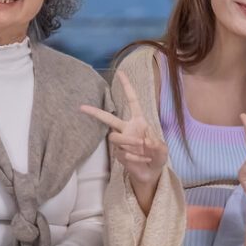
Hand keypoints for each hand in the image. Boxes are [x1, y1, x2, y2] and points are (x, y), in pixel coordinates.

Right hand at [81, 72, 167, 200]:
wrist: (151, 172)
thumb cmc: (157, 156)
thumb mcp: (163, 150)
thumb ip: (157, 145)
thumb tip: (146, 142)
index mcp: (139, 121)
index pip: (132, 101)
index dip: (127, 87)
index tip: (120, 73)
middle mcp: (127, 128)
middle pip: (108, 118)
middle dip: (95, 113)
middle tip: (82, 107)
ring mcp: (122, 141)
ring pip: (114, 137)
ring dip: (128, 142)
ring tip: (141, 147)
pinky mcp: (118, 154)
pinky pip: (122, 153)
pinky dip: (135, 157)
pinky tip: (143, 160)